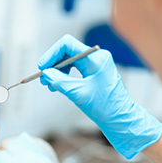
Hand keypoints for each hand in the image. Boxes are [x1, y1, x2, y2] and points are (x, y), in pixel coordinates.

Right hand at [38, 34, 161, 158]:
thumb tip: (45, 73)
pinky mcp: (93, 71)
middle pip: (66, 51)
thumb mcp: (78, 93)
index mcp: (95, 59)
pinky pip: (73, 67)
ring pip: (68, 59)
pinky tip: (57, 85)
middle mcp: (96, 57)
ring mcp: (95, 63)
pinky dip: (63, 75)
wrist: (119, 118)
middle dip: (52, 64)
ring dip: (56, 70)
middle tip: (43, 78)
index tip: (42, 67)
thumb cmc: (104, 107)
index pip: (67, 44)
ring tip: (49, 84)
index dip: (51, 54)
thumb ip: (59, 81)